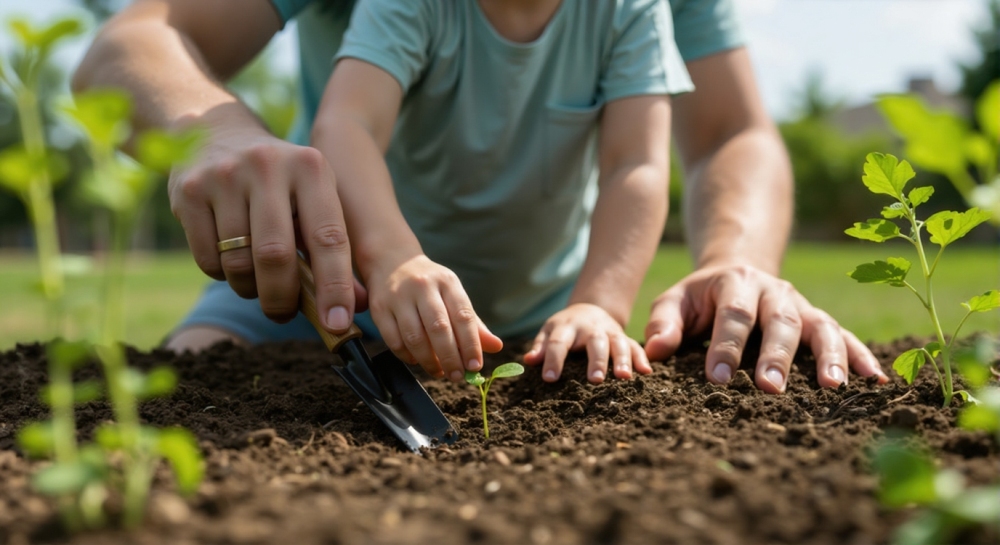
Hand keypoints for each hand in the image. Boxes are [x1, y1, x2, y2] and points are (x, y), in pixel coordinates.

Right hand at [168, 122, 361, 332]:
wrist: (217, 133)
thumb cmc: (280, 184)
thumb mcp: (314, 200)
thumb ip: (336, 251)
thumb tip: (356, 306)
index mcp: (311, 168)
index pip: (328, 237)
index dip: (334, 286)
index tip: (338, 323)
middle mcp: (268, 166)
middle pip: (276, 255)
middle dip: (282, 297)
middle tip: (284, 313)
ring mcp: (225, 176)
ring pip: (238, 262)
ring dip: (250, 289)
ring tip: (257, 283)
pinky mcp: (189, 191)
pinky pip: (207, 259)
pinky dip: (222, 275)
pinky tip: (230, 259)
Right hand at [366, 254, 502, 381]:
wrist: (391, 262)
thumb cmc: (430, 286)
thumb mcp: (453, 295)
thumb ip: (473, 323)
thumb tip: (496, 347)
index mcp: (447, 282)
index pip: (463, 316)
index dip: (471, 344)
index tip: (475, 367)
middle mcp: (423, 287)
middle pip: (439, 328)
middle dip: (450, 357)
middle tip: (457, 376)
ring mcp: (399, 297)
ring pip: (415, 337)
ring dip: (429, 361)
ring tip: (440, 372)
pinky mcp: (379, 309)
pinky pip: (394, 341)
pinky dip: (407, 357)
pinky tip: (417, 361)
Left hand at [524, 303, 651, 383]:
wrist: (590, 310)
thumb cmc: (565, 329)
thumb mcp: (549, 332)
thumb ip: (540, 347)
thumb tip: (529, 361)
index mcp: (567, 327)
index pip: (558, 343)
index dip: (552, 360)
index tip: (549, 379)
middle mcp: (591, 328)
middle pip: (595, 342)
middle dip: (596, 360)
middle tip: (595, 380)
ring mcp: (610, 332)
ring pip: (618, 343)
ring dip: (622, 359)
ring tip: (623, 378)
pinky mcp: (624, 338)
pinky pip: (636, 347)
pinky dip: (642, 359)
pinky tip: (646, 373)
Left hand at [643, 264, 888, 392]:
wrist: (738, 270)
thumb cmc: (700, 297)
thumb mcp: (675, 300)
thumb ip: (663, 322)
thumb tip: (655, 350)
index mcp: (736, 282)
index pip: (733, 315)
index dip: (726, 346)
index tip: (717, 379)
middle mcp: (775, 291)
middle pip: (781, 321)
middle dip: (777, 356)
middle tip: (771, 388)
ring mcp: (802, 305)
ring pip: (821, 327)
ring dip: (830, 357)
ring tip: (833, 387)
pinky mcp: (820, 321)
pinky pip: (846, 337)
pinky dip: (862, 357)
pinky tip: (876, 381)